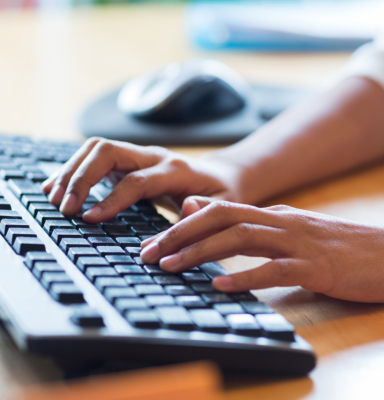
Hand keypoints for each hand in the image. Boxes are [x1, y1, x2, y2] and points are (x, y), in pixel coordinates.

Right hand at [41, 138, 240, 221]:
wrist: (223, 177)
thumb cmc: (224, 195)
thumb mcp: (226, 206)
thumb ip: (208, 209)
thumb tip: (188, 208)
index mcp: (177, 170)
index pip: (137, 180)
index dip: (112, 198)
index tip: (88, 218)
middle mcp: (155, 156)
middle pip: (108, 151)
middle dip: (81, 177)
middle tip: (64, 208)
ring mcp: (140, 155)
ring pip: (97, 149)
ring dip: (72, 171)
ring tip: (53, 198)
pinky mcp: (130, 161)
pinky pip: (96, 157)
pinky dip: (75, 169)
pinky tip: (58, 187)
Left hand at [140, 201, 383, 302]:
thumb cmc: (347, 247)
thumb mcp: (297, 231)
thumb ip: (260, 227)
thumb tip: (223, 222)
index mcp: (277, 216)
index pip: (220, 211)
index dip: (182, 225)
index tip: (153, 242)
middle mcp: (283, 222)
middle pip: (221, 220)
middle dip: (179, 235)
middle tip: (146, 253)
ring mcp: (300, 243)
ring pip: (241, 240)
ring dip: (201, 252)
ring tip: (170, 266)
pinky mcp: (318, 267)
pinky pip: (275, 270)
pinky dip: (245, 276)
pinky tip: (221, 286)